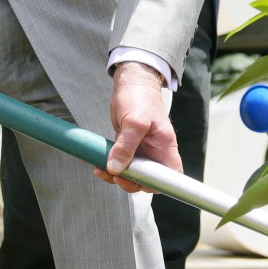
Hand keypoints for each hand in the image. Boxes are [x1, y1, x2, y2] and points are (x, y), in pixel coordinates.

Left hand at [99, 60, 178, 191]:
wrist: (130, 83)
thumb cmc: (139, 97)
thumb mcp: (134, 121)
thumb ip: (126, 145)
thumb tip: (116, 168)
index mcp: (165, 147)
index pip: (170, 175)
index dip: (158, 185)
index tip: (138, 183)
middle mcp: (155, 151)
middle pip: (148, 179)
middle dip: (130, 182)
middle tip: (114, 175)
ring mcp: (141, 150)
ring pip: (132, 173)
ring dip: (116, 176)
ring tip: (101, 170)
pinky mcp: (127, 147)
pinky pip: (120, 162)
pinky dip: (109, 166)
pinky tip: (97, 163)